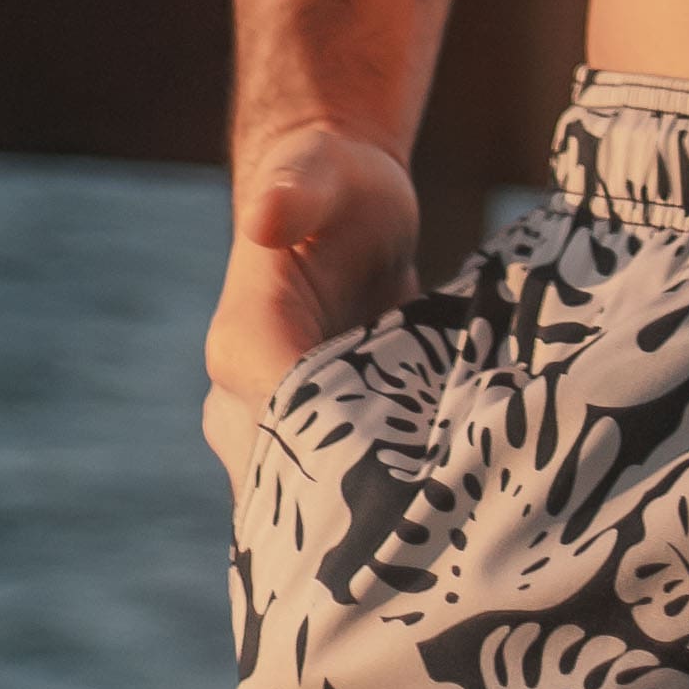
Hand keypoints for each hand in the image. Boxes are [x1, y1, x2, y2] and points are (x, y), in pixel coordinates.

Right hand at [205, 120, 423, 485]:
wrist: (339, 200)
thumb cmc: (327, 177)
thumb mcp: (318, 170)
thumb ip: (296, 191)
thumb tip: (264, 218)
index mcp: (241, 351)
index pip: (283, 432)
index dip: (345, 466)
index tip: (411, 485)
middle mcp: (245, 403)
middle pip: (298, 489)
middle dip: (365, 508)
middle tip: (442, 517)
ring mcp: (278, 428)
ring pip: (319, 502)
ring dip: (378, 511)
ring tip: (446, 518)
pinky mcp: (317, 439)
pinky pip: (343, 491)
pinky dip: (387, 500)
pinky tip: (441, 506)